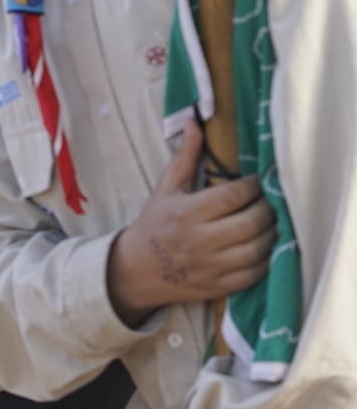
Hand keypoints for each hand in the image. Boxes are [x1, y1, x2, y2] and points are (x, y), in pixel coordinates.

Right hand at [106, 122, 271, 325]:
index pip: (234, 196)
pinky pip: (255, 273)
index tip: (257, 181)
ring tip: (270, 222)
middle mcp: (199, 241)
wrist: (136, 270)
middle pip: (251, 222)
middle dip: (268, 209)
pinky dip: (267, 259)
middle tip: (269, 201)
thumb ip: (185, 157)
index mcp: (186, 213)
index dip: (253, 186)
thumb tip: (193, 122)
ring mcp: (210, 266)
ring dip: (272, 233)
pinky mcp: (219, 286)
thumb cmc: (154, 224)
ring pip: (258, 249)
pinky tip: (264, 245)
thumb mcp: (165, 189)